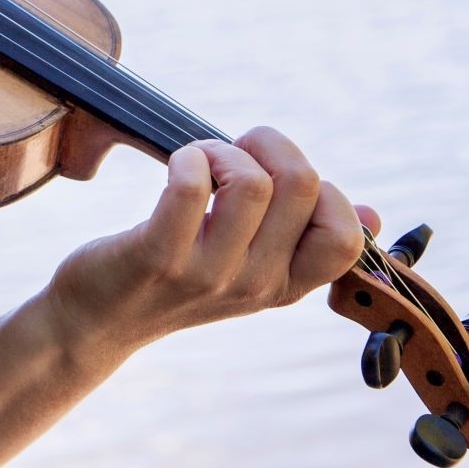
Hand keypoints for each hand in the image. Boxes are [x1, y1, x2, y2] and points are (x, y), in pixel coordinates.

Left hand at [44, 127, 379, 360]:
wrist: (96, 321)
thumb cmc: (175, 276)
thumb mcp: (248, 266)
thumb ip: (305, 240)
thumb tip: (372, 215)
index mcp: (287, 285)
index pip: (345, 235)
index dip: (323, 187)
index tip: (278, 181)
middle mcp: (257, 284)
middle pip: (303, 186)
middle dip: (268, 145)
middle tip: (232, 154)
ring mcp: (209, 273)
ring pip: (251, 181)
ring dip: (221, 150)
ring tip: (198, 162)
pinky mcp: (159, 256)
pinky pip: (190, 185)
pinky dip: (187, 159)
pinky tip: (176, 167)